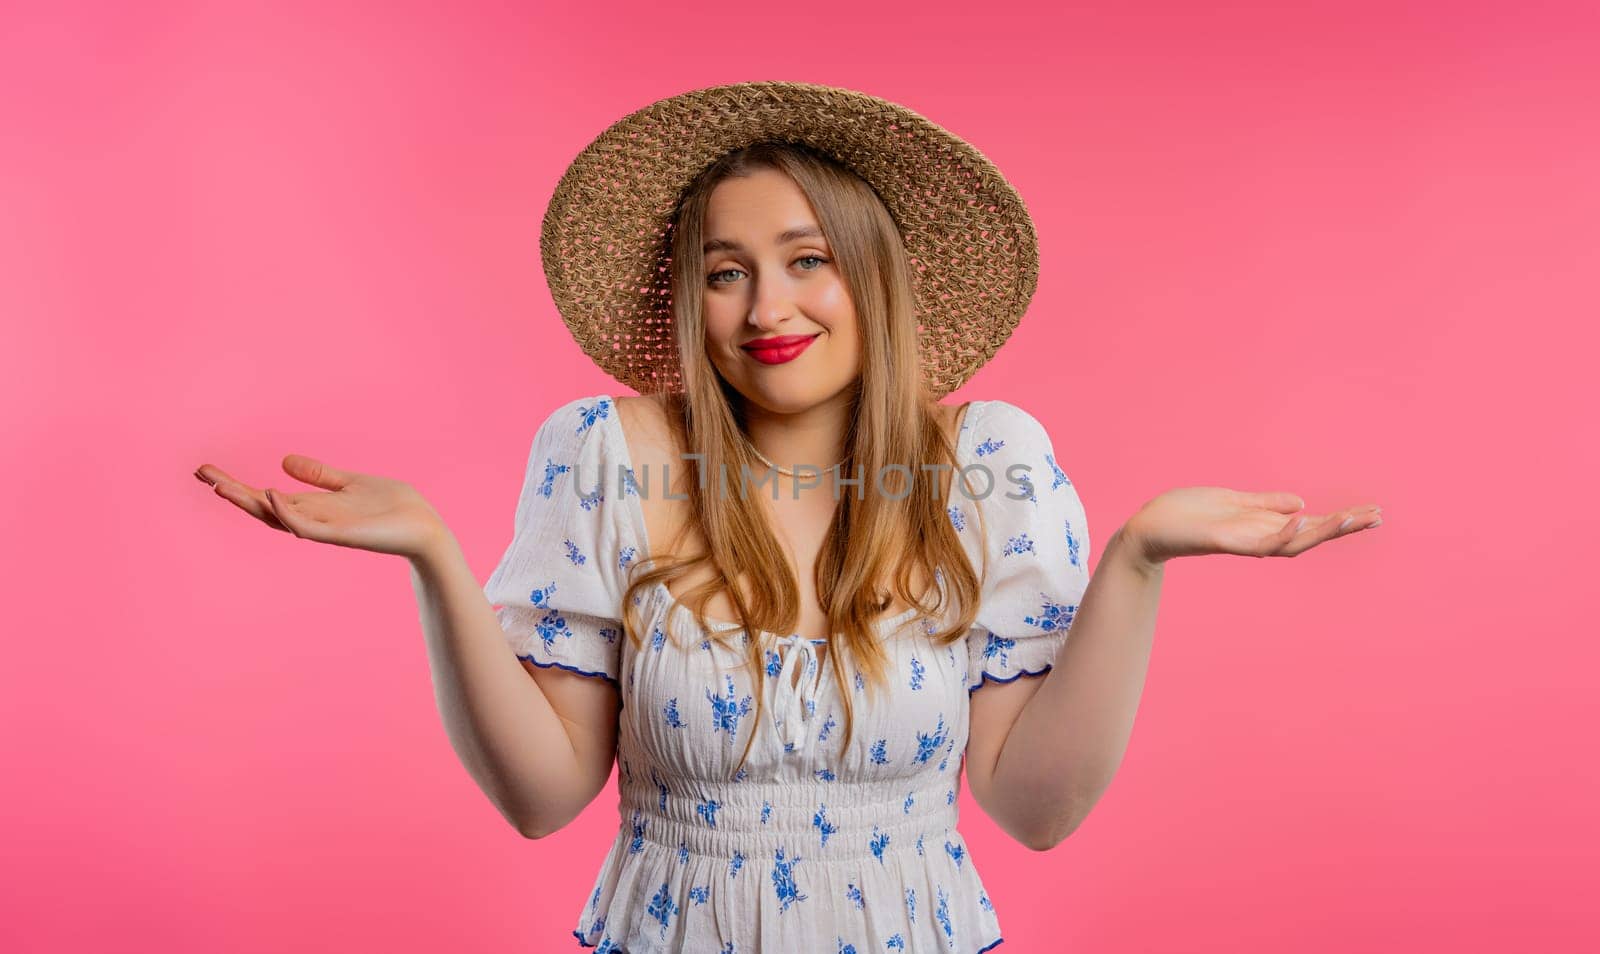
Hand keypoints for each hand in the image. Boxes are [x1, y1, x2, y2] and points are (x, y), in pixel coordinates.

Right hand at [194, 455, 452, 559]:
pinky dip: (286, 512)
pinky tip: (271, 493)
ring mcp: (324, 529)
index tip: (206, 469)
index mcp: (312, 506)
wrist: (424, 528)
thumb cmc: (392, 508)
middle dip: (231, 491)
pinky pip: (306, 527)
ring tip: (221, 485)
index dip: (236, 484)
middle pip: (261, 507)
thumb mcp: (350, 482)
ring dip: (249, 502)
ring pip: (277, 518)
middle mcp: (312, 519)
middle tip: (202, 474)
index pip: (264, 496)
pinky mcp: (341, 535)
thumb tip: (284, 460)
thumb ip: (319, 475)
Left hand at [1121, 487, 1381, 566]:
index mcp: (1263, 525)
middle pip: (1311, 535)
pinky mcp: (1224, 542)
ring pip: (1292, 543)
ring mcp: (1244, 541)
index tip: (1373, 511)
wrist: (1150, 528)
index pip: (1311, 523)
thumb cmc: (1187, 514)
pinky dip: (1281, 532)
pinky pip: (1259, 543)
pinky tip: (1300, 516)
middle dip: (1344, 527)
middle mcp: (1259, 537)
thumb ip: (1265, 504)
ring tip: (1350, 517)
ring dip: (1322, 531)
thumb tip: (1300, 503)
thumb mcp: (1233, 501)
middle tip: (1378, 517)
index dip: (1341, 519)